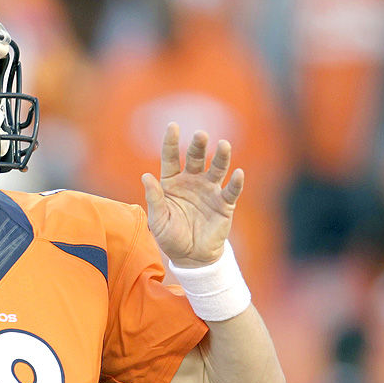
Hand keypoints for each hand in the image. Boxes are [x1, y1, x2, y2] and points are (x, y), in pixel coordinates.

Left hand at [141, 123, 243, 267]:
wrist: (190, 256)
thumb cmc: (170, 236)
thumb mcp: (158, 220)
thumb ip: (154, 198)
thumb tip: (146, 176)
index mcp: (171, 182)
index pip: (171, 157)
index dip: (172, 142)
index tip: (173, 126)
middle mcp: (192, 181)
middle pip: (196, 158)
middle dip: (198, 146)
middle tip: (200, 135)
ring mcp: (209, 191)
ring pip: (217, 169)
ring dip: (221, 157)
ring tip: (224, 145)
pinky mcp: (224, 204)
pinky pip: (231, 191)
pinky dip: (235, 182)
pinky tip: (237, 173)